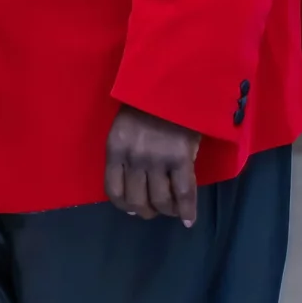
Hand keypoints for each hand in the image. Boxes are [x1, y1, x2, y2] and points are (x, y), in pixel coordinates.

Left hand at [105, 106, 200, 224]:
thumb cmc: (149, 103)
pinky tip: (188, 219)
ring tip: (171, 211)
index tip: (132, 208)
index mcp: (115, 148)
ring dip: (165, 211)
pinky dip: (186, 210)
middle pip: (136, 200)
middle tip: (153, 210)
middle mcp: (133, 158)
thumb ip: (126, 153)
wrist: (174, 83)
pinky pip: (183, 193)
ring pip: (159, 200)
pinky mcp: (181, 159)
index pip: (114, 190)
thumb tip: (136, 185)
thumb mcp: (126, 127)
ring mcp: (157, 159)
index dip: (124, 205)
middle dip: (145, 211)